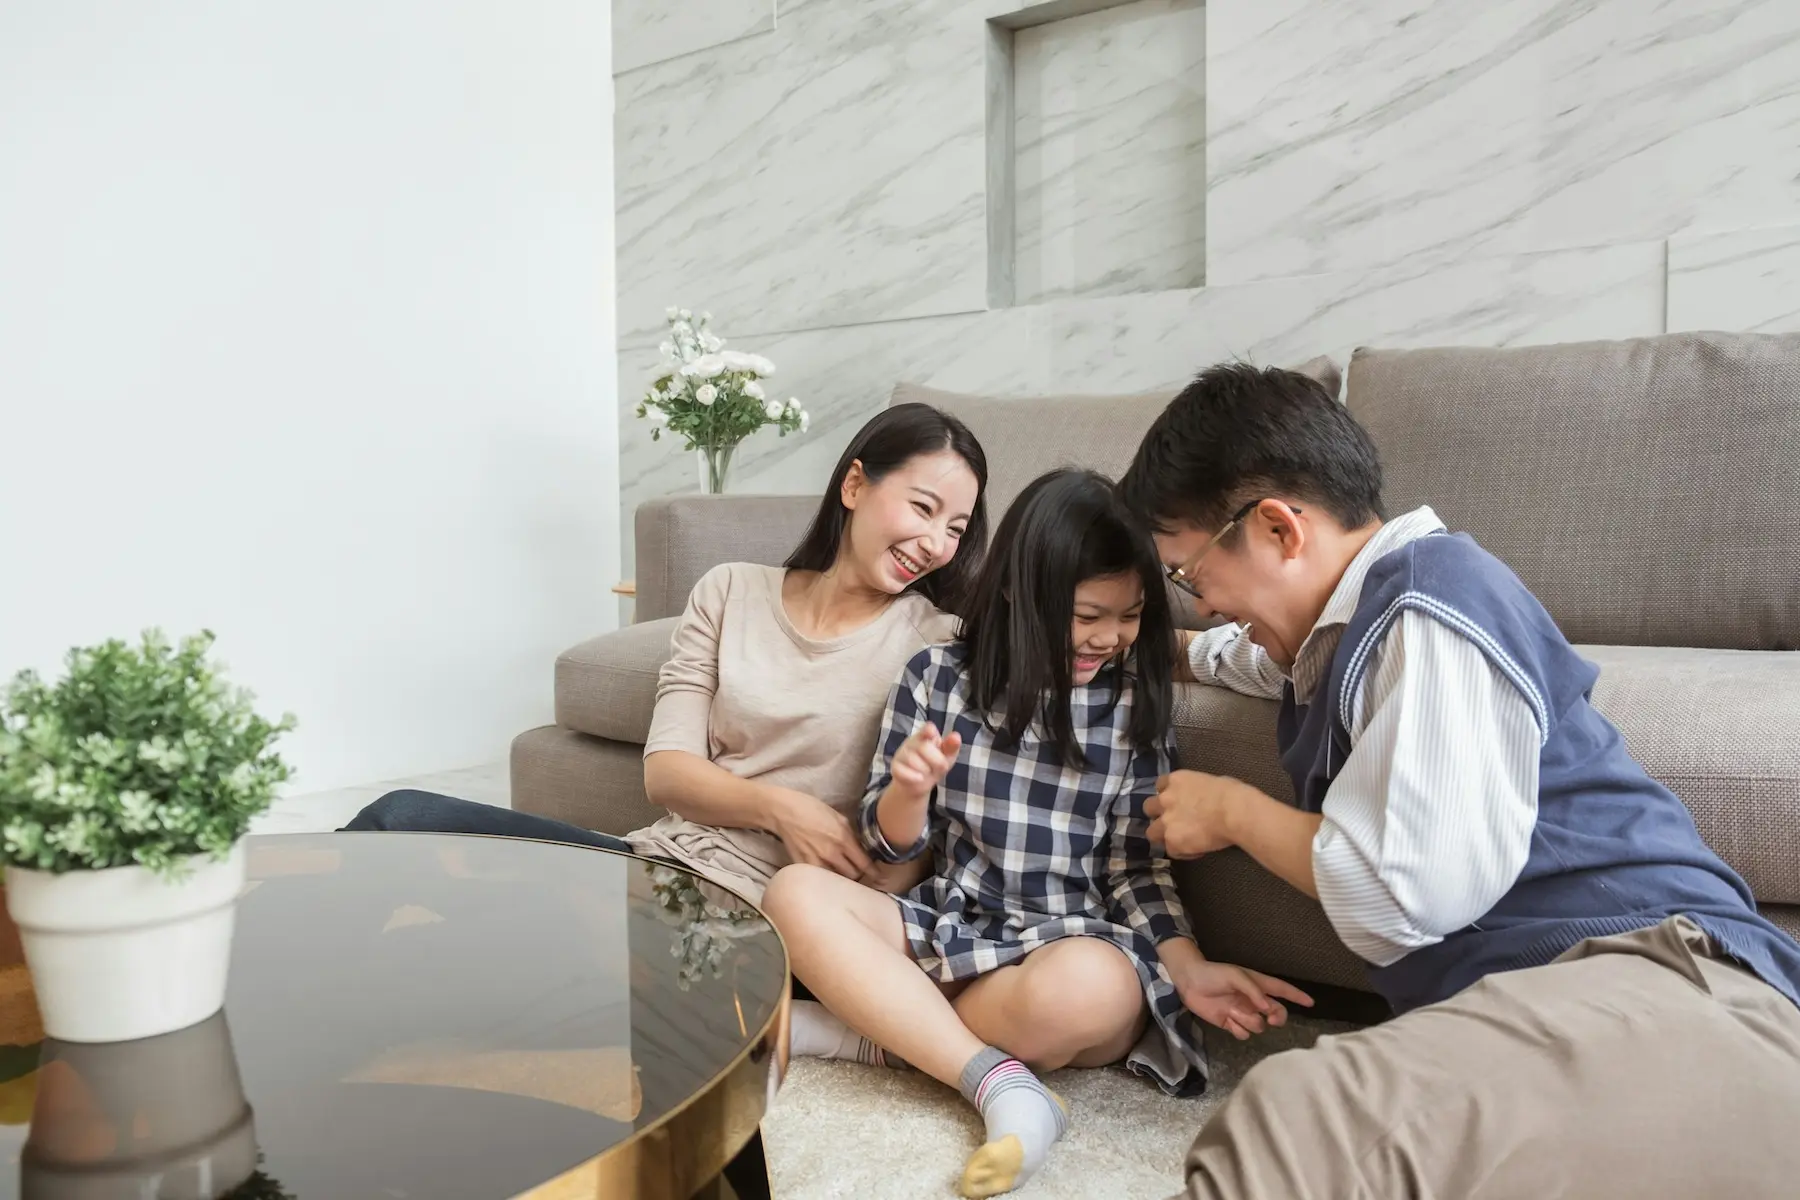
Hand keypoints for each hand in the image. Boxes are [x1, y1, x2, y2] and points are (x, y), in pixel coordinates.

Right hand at [767, 789, 871, 878]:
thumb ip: (851, 834)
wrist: (783, 811)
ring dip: (842, 878)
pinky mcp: (803, 866)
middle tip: (859, 873)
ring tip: (843, 875)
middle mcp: (832, 852)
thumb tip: (860, 847)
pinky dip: (825, 878)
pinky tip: (827, 875)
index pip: (864, 863)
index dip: (873, 872)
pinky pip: (819, 878)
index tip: (878, 877)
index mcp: (843, 838)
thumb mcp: (838, 817)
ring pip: (837, 880)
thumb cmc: (810, 809)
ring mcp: (816, 861)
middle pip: (853, 876)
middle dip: (859, 875)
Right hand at [890, 722, 961, 799]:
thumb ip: (951, 746)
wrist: (918, 784)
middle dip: (937, 761)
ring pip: (915, 762)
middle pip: (925, 748)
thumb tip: (956, 736)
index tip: (931, 733)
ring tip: (926, 772)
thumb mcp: (946, 756)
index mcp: (926, 736)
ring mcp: (902, 753)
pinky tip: (919, 778)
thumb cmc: (934, 765)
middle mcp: (912, 742)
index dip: (929, 730)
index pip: (927, 729)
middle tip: (939, 766)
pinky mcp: (895, 767)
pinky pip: (904, 772)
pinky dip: (914, 777)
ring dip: (926, 771)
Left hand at [1146, 771, 1242, 857]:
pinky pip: (1171, 851)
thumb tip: (1205, 797)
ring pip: (1151, 833)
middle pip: (1148, 808)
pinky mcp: (1172, 841)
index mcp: (1176, 780)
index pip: (1160, 785)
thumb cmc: (1231, 793)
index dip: (1167, 794)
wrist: (1232, 811)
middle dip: (1158, 814)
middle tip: (1173, 821)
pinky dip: (1182, 852)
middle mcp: (1165, 800)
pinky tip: (1197, 851)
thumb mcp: (1211, 782)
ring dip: (1163, 836)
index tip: (1176, 801)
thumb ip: (1198, 789)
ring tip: (1180, 840)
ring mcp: (1166, 822)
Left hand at [1168, 957, 1313, 1040]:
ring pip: (1259, 1025)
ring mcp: (1242, 1012)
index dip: (1296, 996)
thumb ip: (1253, 991)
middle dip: (1277, 1018)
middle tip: (1271, 1019)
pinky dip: (1238, 1029)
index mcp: (1257, 984)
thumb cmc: (1213, 974)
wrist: (1189, 982)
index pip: (1282, 990)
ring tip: (1234, 1012)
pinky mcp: (1230, 1023)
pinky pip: (1243, 1033)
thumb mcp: (1235, 976)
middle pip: (1276, 1013)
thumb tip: (1268, 1008)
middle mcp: (1253, 1000)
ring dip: (1249, 1021)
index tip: (1311, 1003)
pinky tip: (1228, 1020)